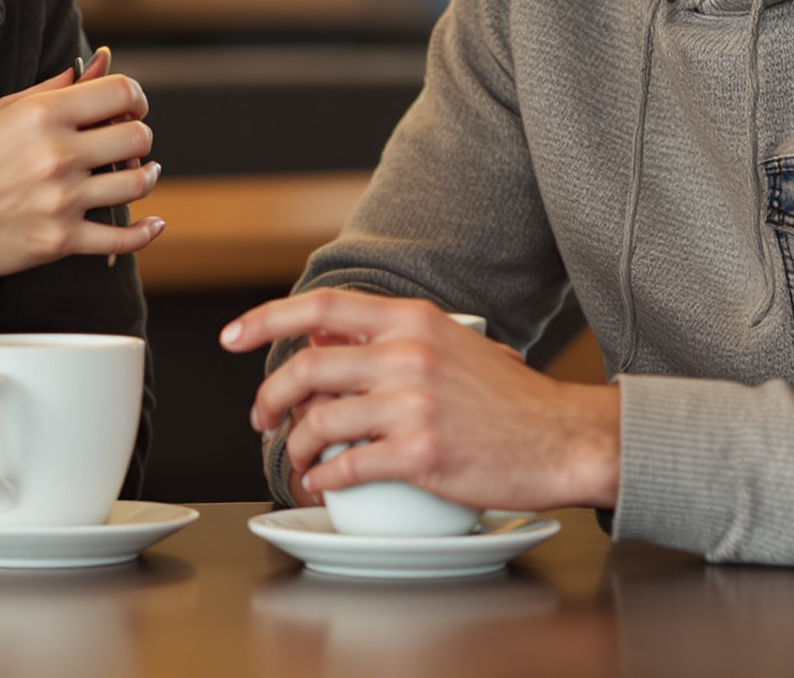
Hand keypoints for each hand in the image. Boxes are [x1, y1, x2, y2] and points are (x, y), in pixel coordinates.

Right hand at [0, 58, 163, 282]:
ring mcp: (61, 200)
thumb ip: (41, 92)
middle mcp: (56, 154)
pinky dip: (146, 232)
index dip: (135, 97)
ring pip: (137, 183)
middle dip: (139, 135)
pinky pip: (123, 238)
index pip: (120, 93)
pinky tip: (153, 223)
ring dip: (146, 176)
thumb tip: (82, 73)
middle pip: (137, 136)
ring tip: (142, 172)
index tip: (132, 106)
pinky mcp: (60, 240)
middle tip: (131, 141)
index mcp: (39, 116)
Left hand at [221, 289, 622, 510]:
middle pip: (305, 370)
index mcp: (412, 320)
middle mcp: (407, 354)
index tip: (231, 337)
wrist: (562, 437)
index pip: (320, 308)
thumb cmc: (510, 398)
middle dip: (268, 398)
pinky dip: (321, 479)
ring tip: (295, 461)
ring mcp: (413, 404)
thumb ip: (393, 339)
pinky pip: (346, 466)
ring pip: (317, 422)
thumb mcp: (450, 345)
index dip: (265, 320)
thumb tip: (324, 343)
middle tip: (260, 419)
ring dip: (291, 448)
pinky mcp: (420, 453)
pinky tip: (320, 485)